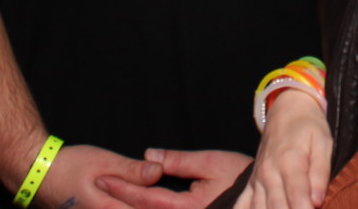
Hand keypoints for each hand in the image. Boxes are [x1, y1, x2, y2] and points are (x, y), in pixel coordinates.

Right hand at [36, 144, 162, 208]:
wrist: (36, 175)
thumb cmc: (68, 165)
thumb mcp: (103, 161)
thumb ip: (132, 170)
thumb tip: (159, 172)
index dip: (162, 207)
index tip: (180, 202)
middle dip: (153, 207)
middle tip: (174, 202)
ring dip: (141, 207)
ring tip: (161, 202)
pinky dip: (128, 206)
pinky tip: (138, 202)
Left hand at [99, 149, 253, 208]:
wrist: (260, 198)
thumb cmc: (239, 177)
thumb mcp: (210, 162)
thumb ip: (178, 161)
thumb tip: (149, 155)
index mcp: (188, 208)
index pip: (146, 198)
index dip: (122, 188)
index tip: (102, 179)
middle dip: (119, 203)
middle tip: (97, 189)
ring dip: (131, 208)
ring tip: (111, 198)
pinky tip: (136, 204)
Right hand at [234, 89, 331, 208]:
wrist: (287, 109)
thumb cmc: (309, 127)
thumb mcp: (323, 143)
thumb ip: (320, 173)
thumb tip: (317, 201)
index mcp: (290, 162)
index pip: (297, 199)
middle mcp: (269, 174)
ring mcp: (257, 180)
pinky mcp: (251, 184)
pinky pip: (242, 206)